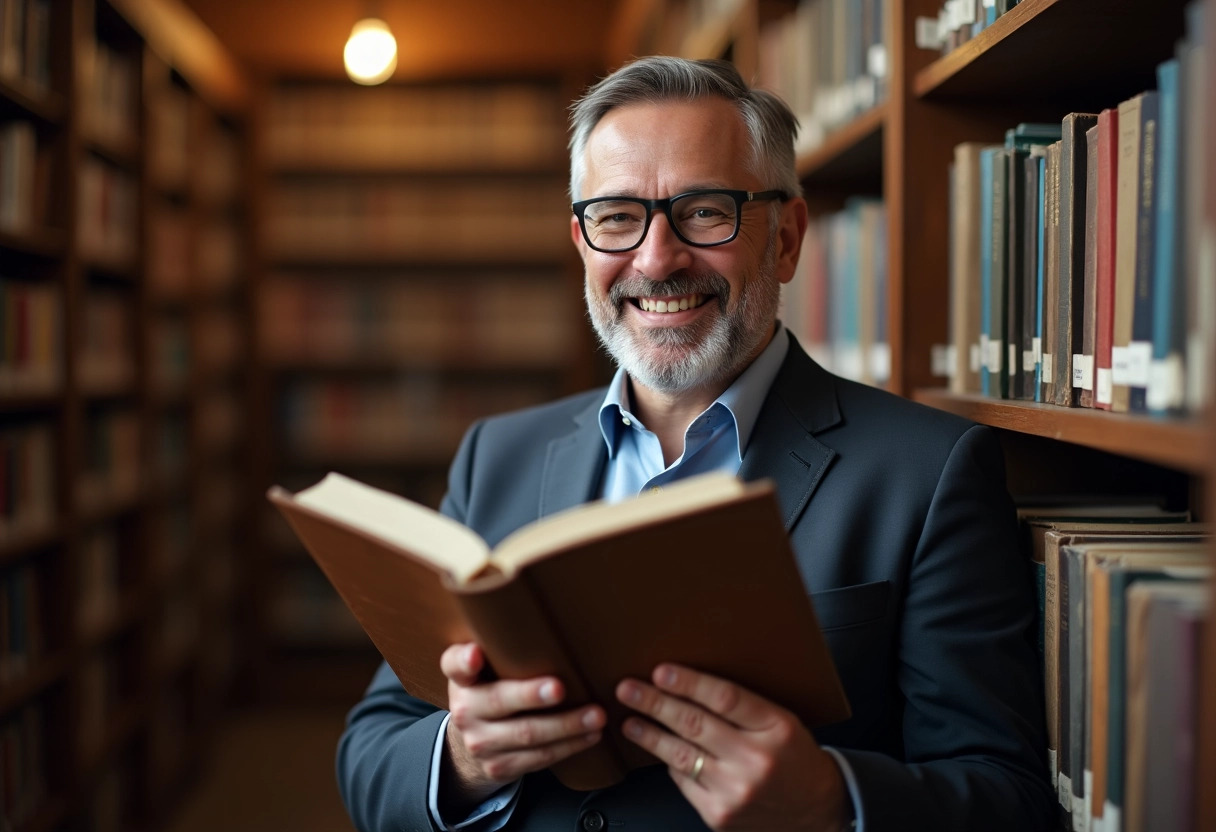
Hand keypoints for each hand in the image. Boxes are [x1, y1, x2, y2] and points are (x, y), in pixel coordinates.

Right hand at [438, 643, 605, 813]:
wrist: (476, 741)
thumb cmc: (494, 689)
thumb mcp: (488, 668)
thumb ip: (501, 647)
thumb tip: (550, 619)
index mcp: (462, 678)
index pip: (454, 664)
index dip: (464, 660)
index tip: (476, 655)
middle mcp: (465, 710)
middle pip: (498, 701)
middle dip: (531, 695)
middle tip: (560, 688)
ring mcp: (481, 742)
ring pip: (526, 735)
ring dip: (565, 726)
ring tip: (596, 716)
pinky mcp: (499, 767)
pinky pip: (538, 758)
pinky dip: (568, 747)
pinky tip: (590, 735)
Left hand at [616, 663, 850, 831]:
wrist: (816, 809)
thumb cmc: (795, 758)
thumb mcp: (782, 722)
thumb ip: (744, 707)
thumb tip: (688, 686)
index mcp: (775, 728)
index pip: (725, 698)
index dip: (689, 682)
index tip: (661, 671)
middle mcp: (755, 760)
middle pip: (695, 724)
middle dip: (655, 703)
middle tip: (628, 689)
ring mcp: (735, 791)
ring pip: (680, 755)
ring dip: (649, 735)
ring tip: (630, 720)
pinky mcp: (719, 814)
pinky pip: (684, 782)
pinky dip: (670, 764)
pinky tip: (659, 751)